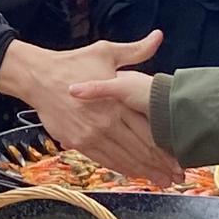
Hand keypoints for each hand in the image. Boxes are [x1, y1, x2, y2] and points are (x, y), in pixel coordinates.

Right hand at [0, 35, 181, 185]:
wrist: (38, 77)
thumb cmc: (72, 63)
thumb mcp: (106, 52)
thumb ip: (136, 51)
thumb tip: (158, 37)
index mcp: (117, 102)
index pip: (148, 131)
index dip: (166, 149)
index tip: (180, 159)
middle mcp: (107, 123)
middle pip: (139, 150)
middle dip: (160, 165)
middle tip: (177, 177)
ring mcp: (92, 136)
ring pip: (124, 159)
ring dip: (144, 172)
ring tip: (161, 181)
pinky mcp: (78, 143)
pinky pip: (104, 160)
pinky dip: (121, 169)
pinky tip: (134, 174)